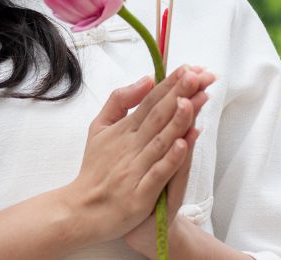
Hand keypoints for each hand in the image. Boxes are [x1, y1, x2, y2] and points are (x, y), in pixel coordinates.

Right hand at [59, 66, 214, 245]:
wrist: (80, 211)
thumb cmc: (95, 168)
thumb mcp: (99, 128)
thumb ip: (120, 100)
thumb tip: (147, 78)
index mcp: (123, 130)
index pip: (151, 101)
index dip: (171, 84)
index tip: (191, 69)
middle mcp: (130, 147)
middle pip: (159, 116)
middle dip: (181, 94)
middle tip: (200, 76)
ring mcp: (135, 171)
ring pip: (161, 141)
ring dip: (180, 120)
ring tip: (197, 100)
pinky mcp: (140, 195)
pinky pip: (158, 174)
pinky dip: (171, 159)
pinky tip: (184, 143)